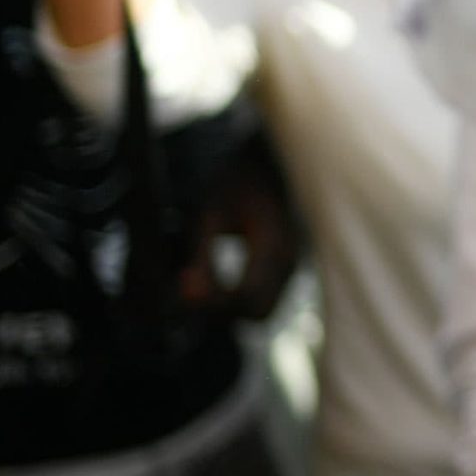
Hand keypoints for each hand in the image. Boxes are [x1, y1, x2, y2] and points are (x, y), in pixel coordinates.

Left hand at [177, 134, 297, 321]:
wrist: (270, 160)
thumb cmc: (239, 180)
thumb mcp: (211, 212)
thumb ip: (201, 257)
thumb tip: (188, 296)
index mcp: (274, 247)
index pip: (246, 300)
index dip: (211, 301)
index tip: (183, 282)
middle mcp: (290, 263)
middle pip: (257, 314)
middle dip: (221, 310)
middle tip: (189, 288)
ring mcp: (292, 267)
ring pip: (262, 310)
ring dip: (229, 306)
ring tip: (198, 280)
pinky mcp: (286, 268)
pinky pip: (264, 297)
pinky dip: (239, 297)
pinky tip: (218, 279)